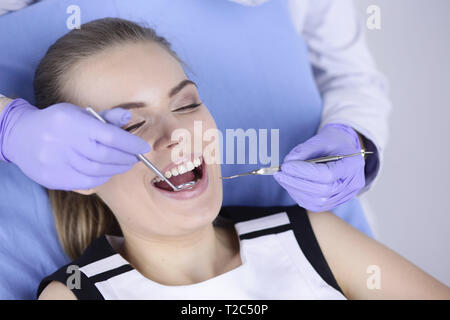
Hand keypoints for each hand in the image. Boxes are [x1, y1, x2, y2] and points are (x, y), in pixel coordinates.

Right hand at [0, 98, 150, 189]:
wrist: (20, 136)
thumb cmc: (57, 122)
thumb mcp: (79, 112)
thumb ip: (105, 117)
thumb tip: (128, 116)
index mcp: (72, 122)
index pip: (109, 136)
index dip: (130, 144)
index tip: (143, 147)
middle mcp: (63, 142)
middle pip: (105, 156)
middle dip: (126, 158)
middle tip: (135, 158)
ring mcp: (57, 162)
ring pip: (96, 171)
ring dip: (116, 169)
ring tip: (124, 164)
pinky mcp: (53, 178)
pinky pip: (85, 182)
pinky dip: (102, 178)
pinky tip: (108, 171)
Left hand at [273, 123, 364, 211]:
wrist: (345, 149)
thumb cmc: (335, 142)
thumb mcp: (322, 138)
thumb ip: (305, 150)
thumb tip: (288, 162)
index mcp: (352, 166)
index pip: (327, 175)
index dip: (304, 172)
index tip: (286, 166)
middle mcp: (351, 185)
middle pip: (322, 192)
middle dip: (296, 183)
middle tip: (279, 173)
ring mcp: (343, 196)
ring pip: (316, 201)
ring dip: (295, 190)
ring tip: (282, 177)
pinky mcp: (333, 202)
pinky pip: (314, 205)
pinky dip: (299, 195)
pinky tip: (290, 184)